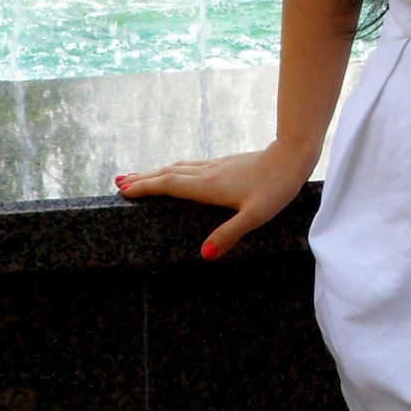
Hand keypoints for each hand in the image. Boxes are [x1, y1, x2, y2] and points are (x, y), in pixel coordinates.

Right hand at [116, 141, 317, 259]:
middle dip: (143, 179)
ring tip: (138, 176)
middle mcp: (207, 173)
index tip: (123, 190)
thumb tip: (204, 254)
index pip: (169, 185)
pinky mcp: (224, 163)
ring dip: (156, 172)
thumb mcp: (255, 216)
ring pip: (178, 168)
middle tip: (119, 183)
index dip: (145, 187)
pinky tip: (175, 172)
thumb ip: (230, 234)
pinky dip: (173, 169)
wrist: (292, 156)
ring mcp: (215, 166)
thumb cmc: (275, 188)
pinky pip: (189, 166)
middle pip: (167, 174)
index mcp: (209, 186)